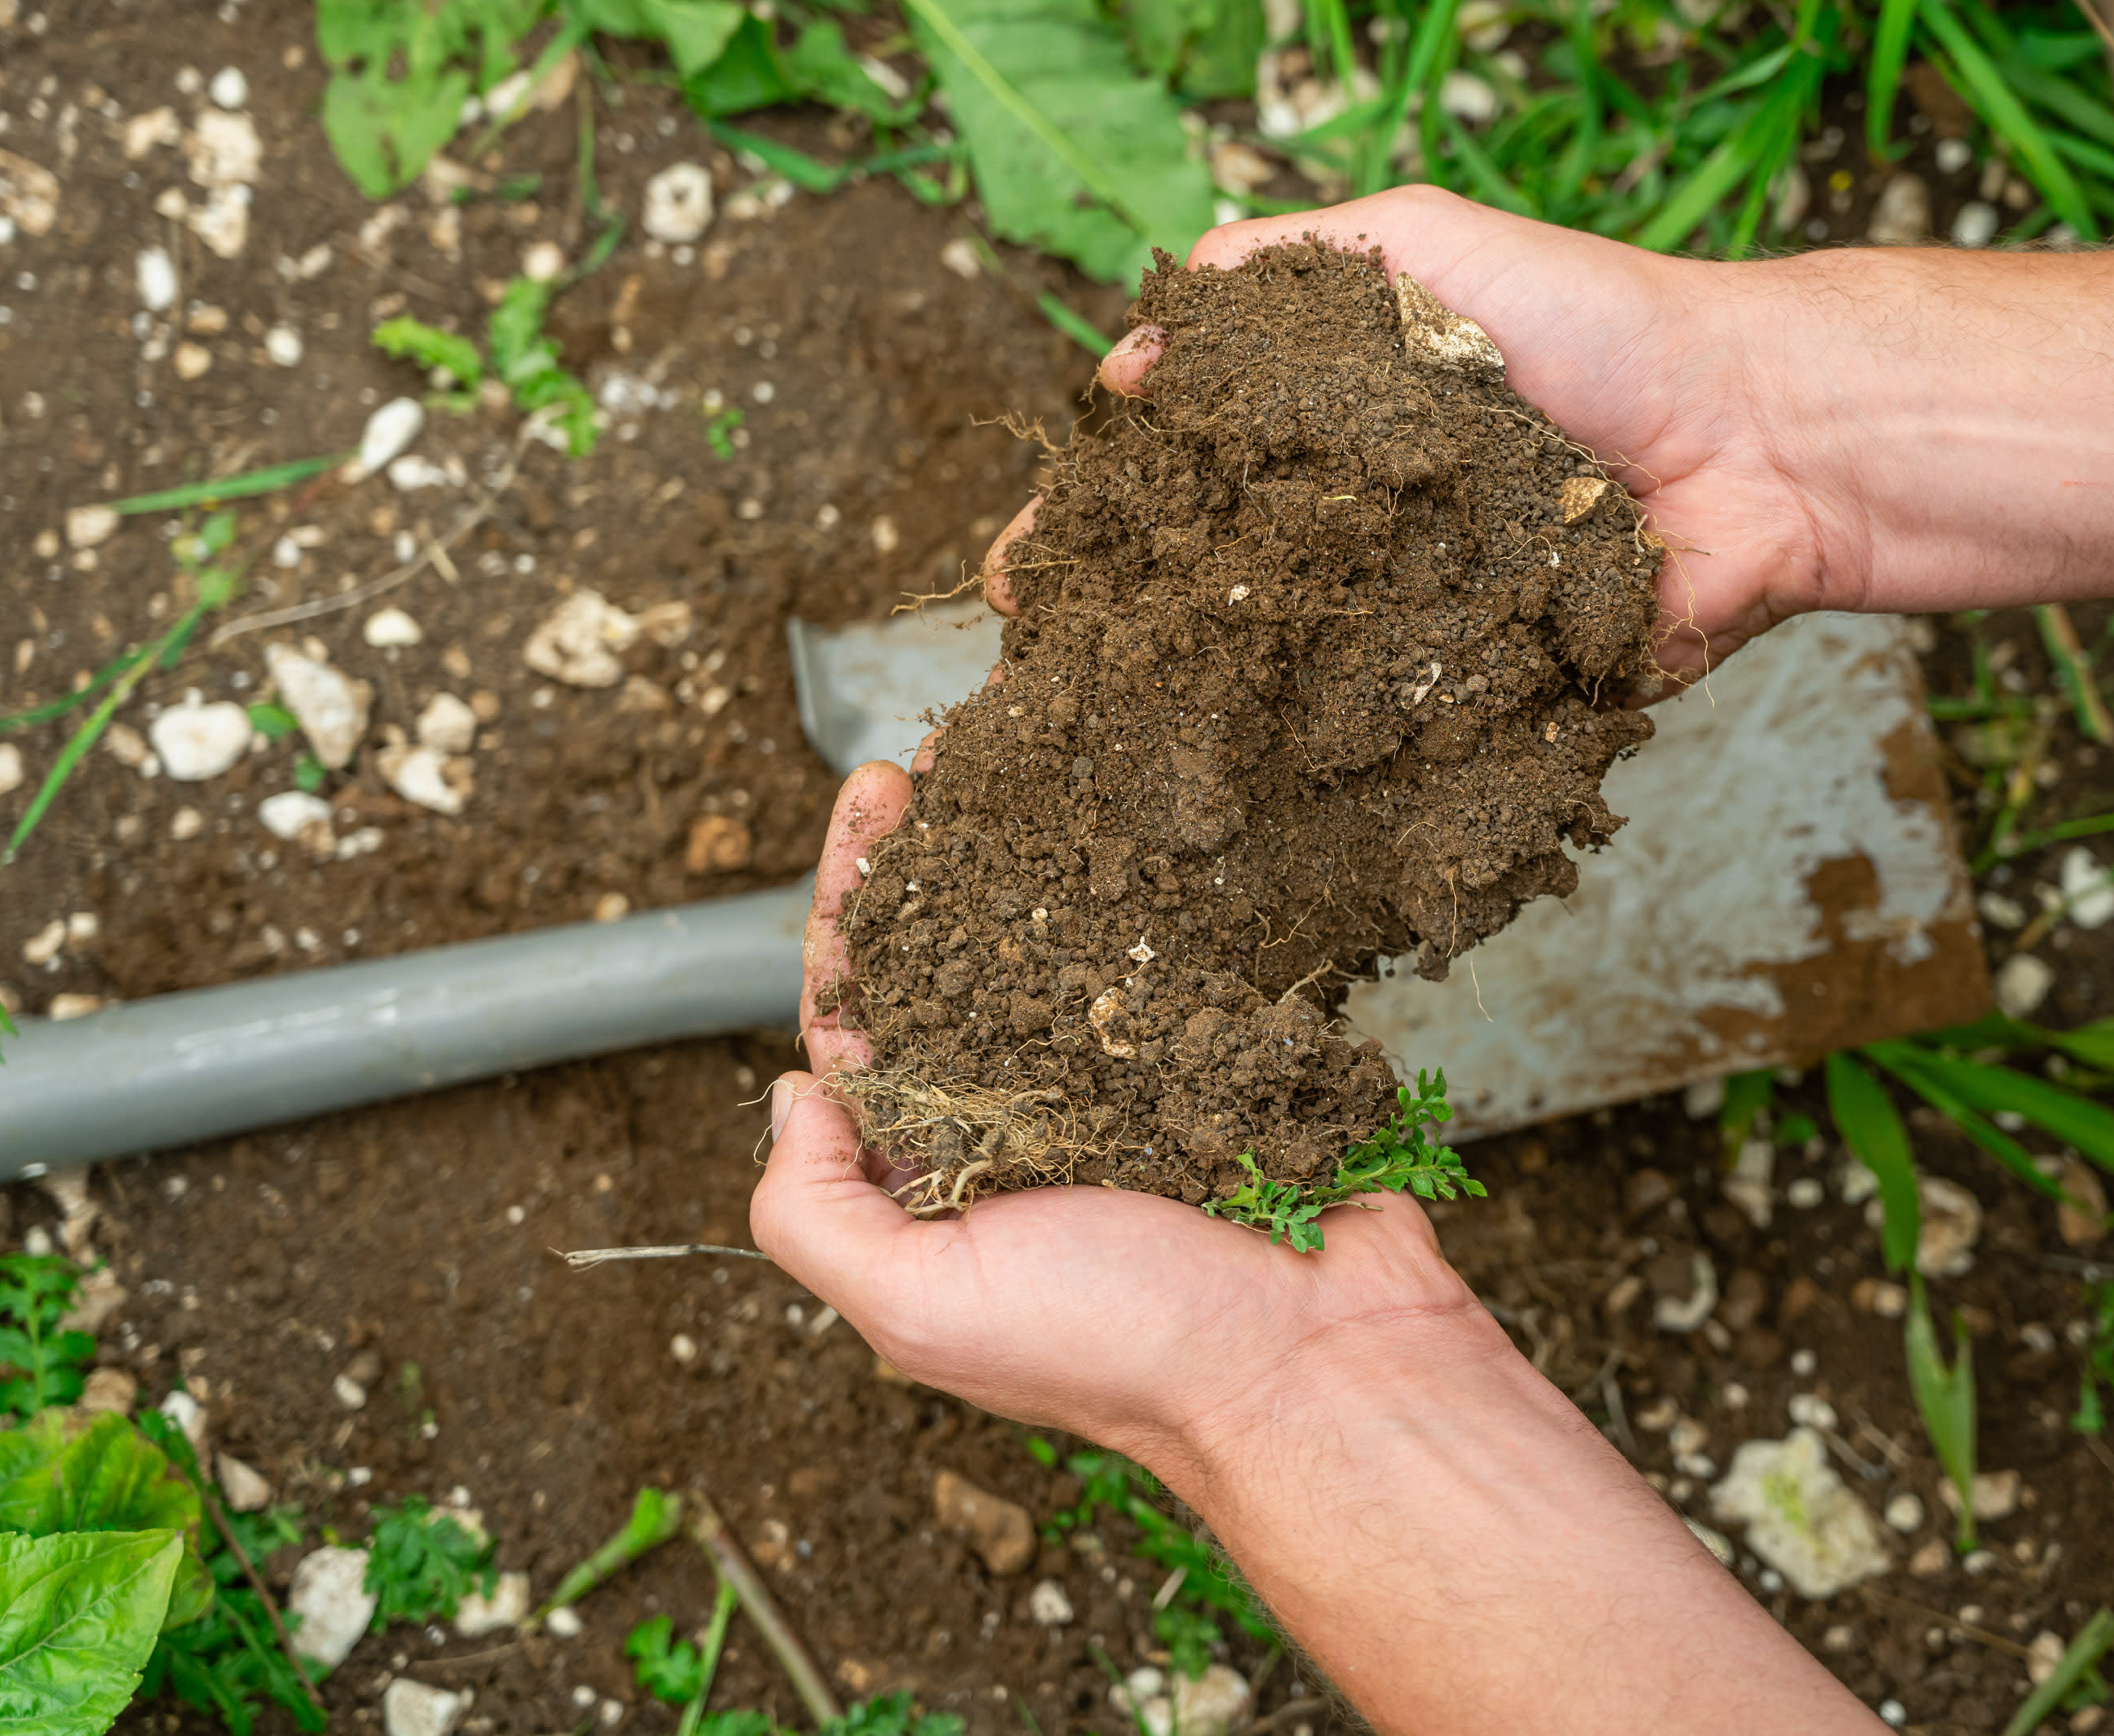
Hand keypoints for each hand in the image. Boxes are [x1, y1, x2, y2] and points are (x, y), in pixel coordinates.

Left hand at [760, 767, 1877, 1735]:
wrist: (1322, 1367)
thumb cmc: (1123, 1349)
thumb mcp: (917, 1307)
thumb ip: (816, 1212)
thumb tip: (791, 1091)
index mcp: (938, 1176)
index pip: (863, 1016)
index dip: (853, 909)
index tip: (872, 808)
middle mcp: (1022, 1119)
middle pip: (952, 956)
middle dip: (934, 852)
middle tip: (938, 750)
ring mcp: (1126, 1080)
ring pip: (1058, 940)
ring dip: (1034, 845)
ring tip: (1026, 746)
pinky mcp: (1221, 1057)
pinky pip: (1172, 955)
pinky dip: (1150, 882)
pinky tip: (1136, 810)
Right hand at [982, 186, 1849, 690]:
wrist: (1757, 438)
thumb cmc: (1599, 322)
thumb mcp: (1422, 240)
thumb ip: (1281, 269)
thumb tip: (1140, 345)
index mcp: (1342, 432)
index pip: (1192, 477)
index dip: (1108, 518)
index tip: (1034, 560)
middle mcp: (1371, 534)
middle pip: (1222, 595)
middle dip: (1127, 636)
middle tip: (1040, 673)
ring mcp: (1426, 625)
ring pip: (1293, 685)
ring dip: (1208, 720)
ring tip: (1107, 754)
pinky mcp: (1494, 703)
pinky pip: (1401, 747)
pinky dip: (1335, 773)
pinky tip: (1245, 805)